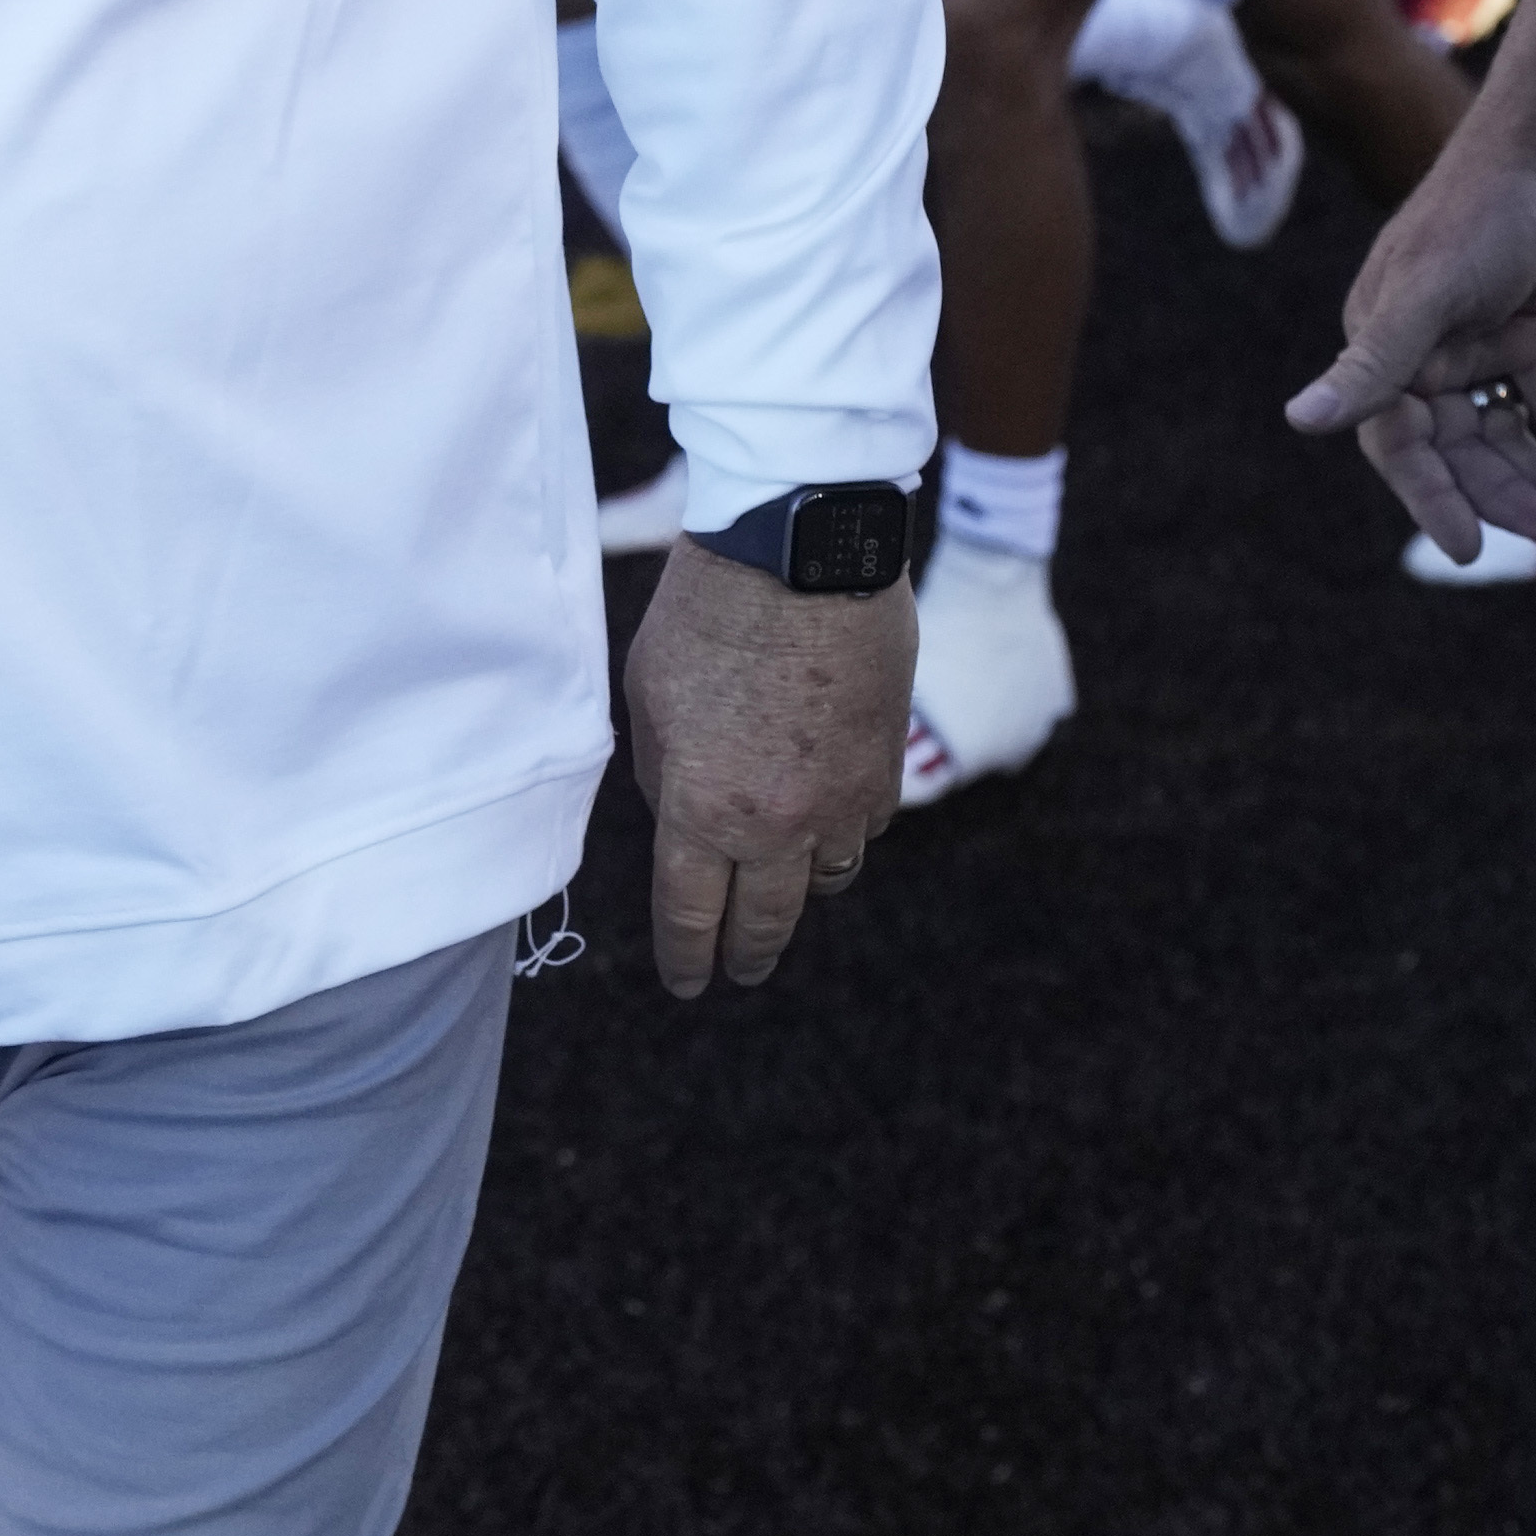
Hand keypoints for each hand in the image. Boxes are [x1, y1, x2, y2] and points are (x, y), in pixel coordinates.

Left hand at [622, 543, 915, 996]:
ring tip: (782, 900)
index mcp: (701, 808)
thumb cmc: (707, 613)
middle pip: (765, 919)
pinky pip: (866, 830)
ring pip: (826, 881)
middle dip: (747, 954)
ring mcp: (840, 800)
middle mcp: (777, 822)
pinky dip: (843, 838)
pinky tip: (828, 827)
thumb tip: (683, 812)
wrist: (803, 553)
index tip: (687, 983)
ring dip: (800, 895)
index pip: (691, 914)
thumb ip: (663, 773)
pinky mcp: (886, 766)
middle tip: (738, 971)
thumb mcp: (648, 697)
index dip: (687, 958)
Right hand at [1285, 137, 1535, 565]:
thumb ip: (1372, 366)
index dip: (1432, 497)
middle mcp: (1425, 350)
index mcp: (1383, 342)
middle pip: (1459, 446)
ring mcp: (1479, 342)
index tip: (1472, 550)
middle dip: (1503, 494)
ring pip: (1507, 432)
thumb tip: (1299, 421)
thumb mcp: (1426, 295)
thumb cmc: (1480, 211)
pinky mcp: (1533, 330)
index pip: (1400, 440)